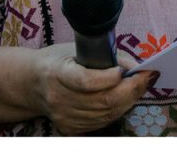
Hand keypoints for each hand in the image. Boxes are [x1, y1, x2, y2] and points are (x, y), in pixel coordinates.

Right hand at [30, 44, 153, 134]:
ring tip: (137, 86)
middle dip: (132, 89)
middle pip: (104, 101)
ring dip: (129, 100)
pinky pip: (103, 121)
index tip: (126, 69)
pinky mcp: (70, 128)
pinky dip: (118, 109)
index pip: (87, 81)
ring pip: (108, 113)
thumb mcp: (74, 50)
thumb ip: (104, 56)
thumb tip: (135, 67)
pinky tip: (122, 98)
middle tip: (146, 77)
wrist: (31, 83)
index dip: (111, 77)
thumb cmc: (56, 61)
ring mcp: (64, 116)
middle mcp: (58, 98)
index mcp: (55, 73)